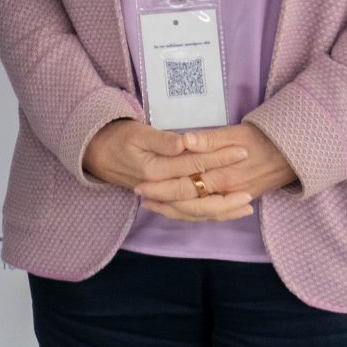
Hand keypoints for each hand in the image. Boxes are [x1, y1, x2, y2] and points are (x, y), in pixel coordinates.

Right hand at [84, 119, 255, 223]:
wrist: (96, 153)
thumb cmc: (118, 138)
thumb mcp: (136, 132)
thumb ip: (161, 140)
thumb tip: (184, 142)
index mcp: (154, 171)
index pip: (193, 165)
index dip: (219, 158)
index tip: (241, 151)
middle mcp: (159, 189)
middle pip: (198, 196)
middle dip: (226, 193)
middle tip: (251, 188)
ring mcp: (161, 198)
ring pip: (194, 211)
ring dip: (221, 210)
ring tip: (246, 205)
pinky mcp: (163, 200)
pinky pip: (188, 213)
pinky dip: (209, 214)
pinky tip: (226, 211)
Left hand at [137, 123, 298, 217]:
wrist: (294, 152)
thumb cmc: (262, 138)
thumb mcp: (235, 133)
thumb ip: (208, 139)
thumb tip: (184, 141)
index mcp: (222, 175)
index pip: (184, 186)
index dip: (160, 187)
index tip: (140, 184)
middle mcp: (226, 192)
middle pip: (188, 204)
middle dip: (162, 201)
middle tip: (141, 196)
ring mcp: (233, 199)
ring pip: (199, 213)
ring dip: (175, 210)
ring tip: (154, 205)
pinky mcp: (240, 200)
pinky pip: (213, 213)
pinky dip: (195, 214)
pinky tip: (180, 210)